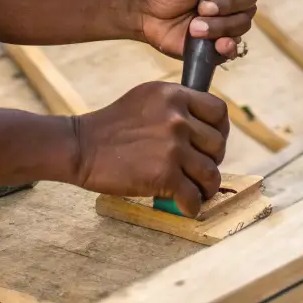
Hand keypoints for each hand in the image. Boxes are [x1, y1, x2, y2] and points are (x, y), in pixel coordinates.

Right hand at [71, 82, 228, 216]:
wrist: (81, 146)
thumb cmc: (111, 126)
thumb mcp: (147, 99)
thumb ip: (176, 107)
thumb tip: (203, 125)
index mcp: (175, 96)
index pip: (219, 111)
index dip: (221, 130)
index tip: (212, 143)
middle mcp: (178, 119)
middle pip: (218, 144)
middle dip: (212, 160)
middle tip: (199, 169)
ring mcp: (173, 147)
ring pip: (211, 173)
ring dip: (206, 186)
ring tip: (197, 191)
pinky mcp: (164, 175)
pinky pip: (193, 196)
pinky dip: (192, 206)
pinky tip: (185, 206)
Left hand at [135, 0, 266, 59]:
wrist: (146, 15)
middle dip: (228, 4)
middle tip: (202, 6)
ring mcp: (230, 20)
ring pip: (242, 23)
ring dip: (220, 25)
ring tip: (194, 27)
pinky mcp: (220, 43)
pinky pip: (234, 48)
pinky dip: (229, 47)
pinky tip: (218, 45)